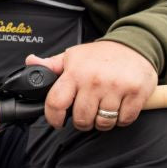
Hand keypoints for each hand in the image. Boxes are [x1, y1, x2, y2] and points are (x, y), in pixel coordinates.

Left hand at [26, 41, 157, 130]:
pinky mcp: (136, 93)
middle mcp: (94, 80)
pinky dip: (120, 119)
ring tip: (102, 110)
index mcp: (75, 73)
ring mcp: (116, 87)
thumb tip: (30, 62)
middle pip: (81, 119)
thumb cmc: (101, 55)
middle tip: (85, 114)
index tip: (57, 122)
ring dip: (102, 122)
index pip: (56, 102)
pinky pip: (124, 120)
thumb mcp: (73, 56)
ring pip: (103, 122)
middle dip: (82, 122)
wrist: (135, 44)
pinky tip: (118, 108)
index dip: (53, 118)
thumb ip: (51, 65)